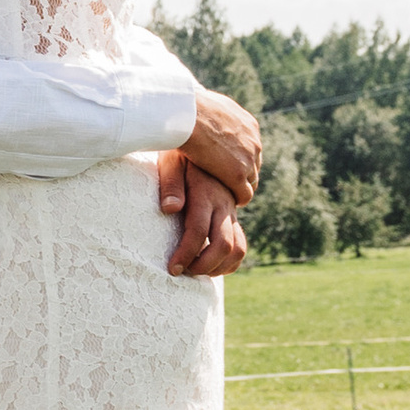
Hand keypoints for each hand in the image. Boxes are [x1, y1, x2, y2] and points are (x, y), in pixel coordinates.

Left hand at [160, 152, 248, 277]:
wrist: (208, 136)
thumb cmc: (181, 150)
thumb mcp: (171, 160)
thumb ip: (171, 185)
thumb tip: (169, 209)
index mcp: (206, 194)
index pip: (198, 231)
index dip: (186, 254)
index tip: (173, 269)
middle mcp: (223, 204)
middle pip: (223, 245)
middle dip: (203, 266)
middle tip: (184, 273)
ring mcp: (231, 210)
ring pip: (238, 248)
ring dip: (219, 267)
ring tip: (196, 271)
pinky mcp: (233, 214)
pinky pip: (241, 243)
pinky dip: (230, 260)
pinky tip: (210, 264)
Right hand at [182, 88, 260, 206]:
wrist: (186, 114)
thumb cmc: (186, 109)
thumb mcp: (204, 108)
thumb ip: (211, 113)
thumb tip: (202, 109)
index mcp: (248, 124)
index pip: (251, 147)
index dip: (238, 157)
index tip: (226, 164)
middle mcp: (253, 141)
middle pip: (254, 163)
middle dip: (243, 172)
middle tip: (227, 181)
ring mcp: (248, 158)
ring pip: (252, 179)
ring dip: (241, 186)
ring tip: (227, 193)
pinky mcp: (238, 174)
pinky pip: (245, 194)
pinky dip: (238, 198)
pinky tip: (229, 201)